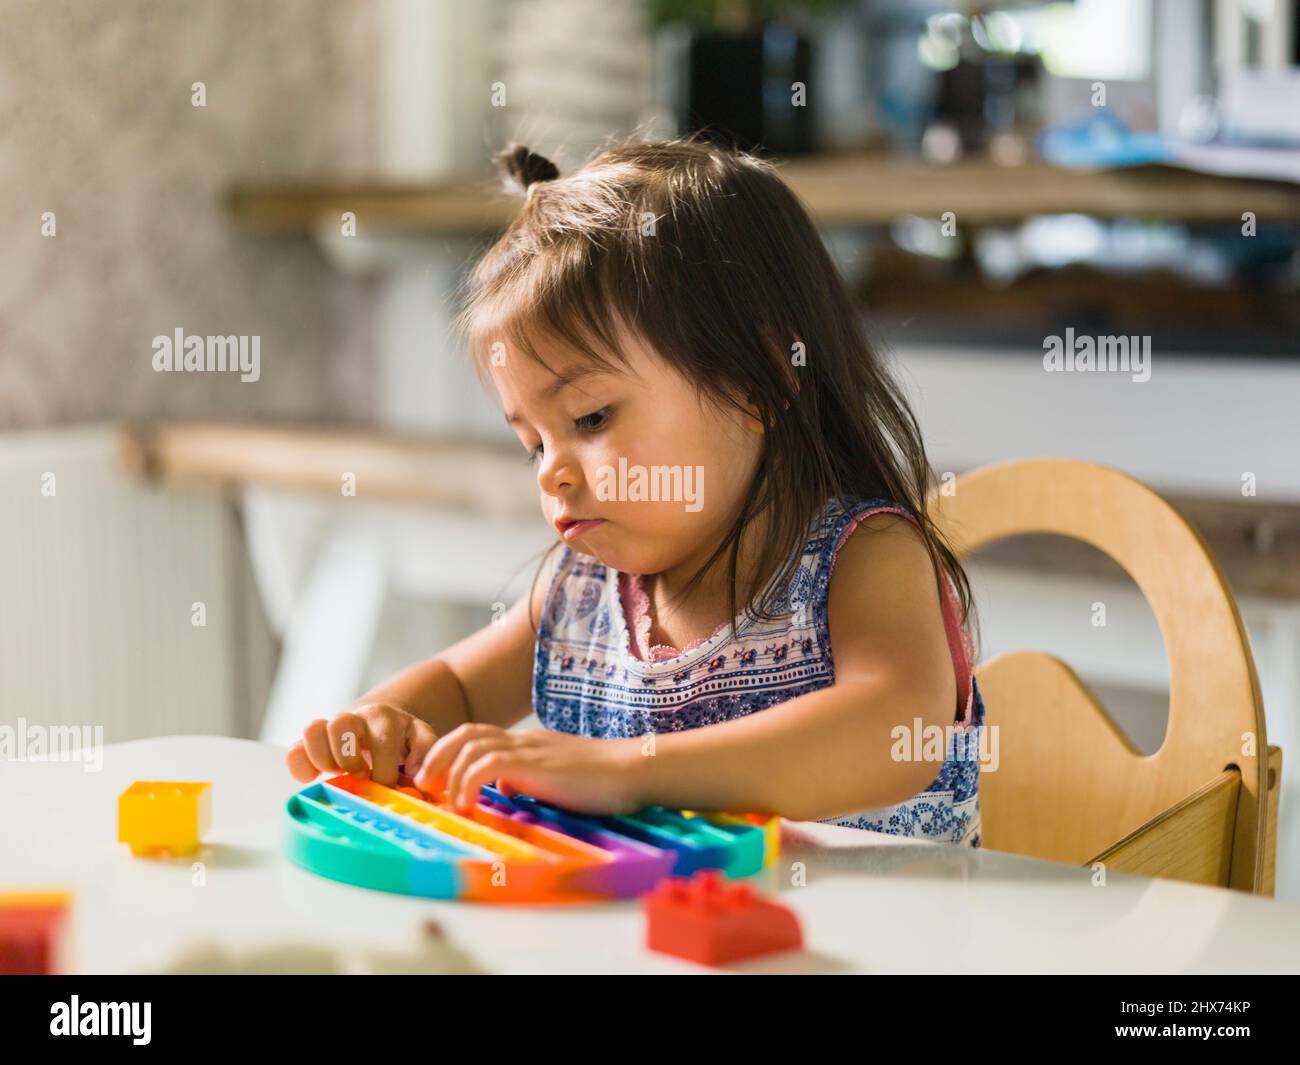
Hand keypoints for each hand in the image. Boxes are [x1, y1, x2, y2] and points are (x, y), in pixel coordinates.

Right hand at [285, 703, 437, 785]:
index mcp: (384, 718)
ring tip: (337, 774)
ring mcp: (329, 728)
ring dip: (323, 759)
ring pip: (312, 729)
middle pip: (340, 724)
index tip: (388, 786)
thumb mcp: (422, 740)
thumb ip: (426, 754)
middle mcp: (354, 718)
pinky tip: (315, 779)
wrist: (382, 724)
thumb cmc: (403, 739)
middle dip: (349, 758)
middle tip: (359, 775)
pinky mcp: (312, 744)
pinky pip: (293, 751)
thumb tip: (418, 777)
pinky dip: (300, 768)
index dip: (384, 770)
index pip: (381, 740)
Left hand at [411, 724, 641, 815]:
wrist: (635, 769)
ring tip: (442, 798)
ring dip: (447, 771)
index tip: (440, 781)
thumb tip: (503, 789)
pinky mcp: (534, 763)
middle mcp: (525, 740)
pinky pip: (486, 764)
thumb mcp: (560, 779)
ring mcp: (529, 748)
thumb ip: (530, 779)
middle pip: (467, 732)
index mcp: (530, 743)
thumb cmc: (606, 781)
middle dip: (438, 756)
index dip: (453, 754)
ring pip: (470, 744)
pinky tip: (467, 805)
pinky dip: (468, 783)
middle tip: (425, 784)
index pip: (481, 736)